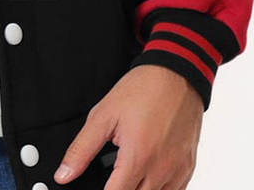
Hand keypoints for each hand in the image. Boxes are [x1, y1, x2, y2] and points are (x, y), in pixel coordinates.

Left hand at [54, 65, 202, 189]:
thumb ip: (82, 149)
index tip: (97, 186)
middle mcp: (161, 170)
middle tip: (113, 174)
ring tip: (128, 173)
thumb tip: (64, 174)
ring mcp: (178, 171)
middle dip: (121, 189)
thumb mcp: (103, 115)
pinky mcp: (188, 168)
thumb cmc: (142, 90)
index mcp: (137, 157)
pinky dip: (160, 189)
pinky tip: (147, 175)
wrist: (176, 74)